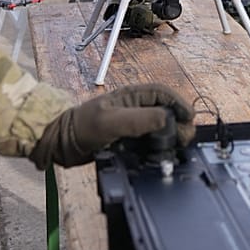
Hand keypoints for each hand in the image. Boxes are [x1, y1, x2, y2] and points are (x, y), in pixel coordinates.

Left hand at [28, 83, 194, 168]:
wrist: (60, 143)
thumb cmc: (81, 126)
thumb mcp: (112, 121)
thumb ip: (139, 119)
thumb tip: (167, 119)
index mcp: (131, 96)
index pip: (163, 93)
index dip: (179, 104)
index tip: (189, 119)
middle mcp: (134, 108)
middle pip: (165, 111)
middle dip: (178, 123)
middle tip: (184, 139)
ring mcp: (130, 124)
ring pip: (158, 127)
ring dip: (169, 136)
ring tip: (176, 149)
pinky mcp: (125, 140)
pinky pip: (147, 142)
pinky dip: (156, 148)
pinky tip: (159, 156)